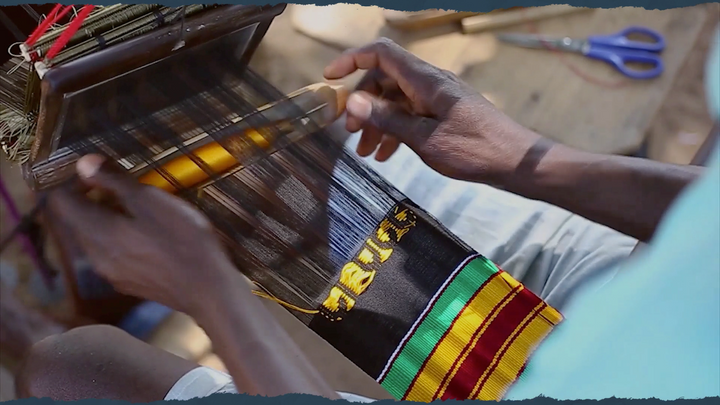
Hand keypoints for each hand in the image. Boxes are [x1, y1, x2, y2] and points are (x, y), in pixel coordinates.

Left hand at [46, 155, 240, 315]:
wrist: (207, 289)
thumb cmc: (182, 239)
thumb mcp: (151, 200)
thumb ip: (114, 181)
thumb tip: (82, 163)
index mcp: (95, 231)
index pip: (60, 202)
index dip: (73, 181)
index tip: (100, 172)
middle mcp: (94, 255)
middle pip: (77, 221)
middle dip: (93, 199)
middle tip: (126, 187)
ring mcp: (110, 273)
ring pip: (96, 238)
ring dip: (109, 219)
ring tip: (141, 210)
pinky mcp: (128, 284)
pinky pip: (112, 254)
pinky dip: (121, 238)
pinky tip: (149, 237)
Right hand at [324, 38, 540, 184]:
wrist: (517, 162)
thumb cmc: (475, 150)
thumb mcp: (425, 139)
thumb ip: (388, 119)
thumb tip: (353, 103)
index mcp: (425, 80)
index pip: (381, 53)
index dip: (351, 59)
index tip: (330, 78)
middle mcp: (430, 83)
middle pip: (384, 79)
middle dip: (362, 104)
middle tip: (349, 133)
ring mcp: (437, 98)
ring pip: (395, 101)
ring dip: (377, 123)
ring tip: (364, 152)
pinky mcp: (444, 115)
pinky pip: (410, 115)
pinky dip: (395, 131)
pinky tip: (386, 155)